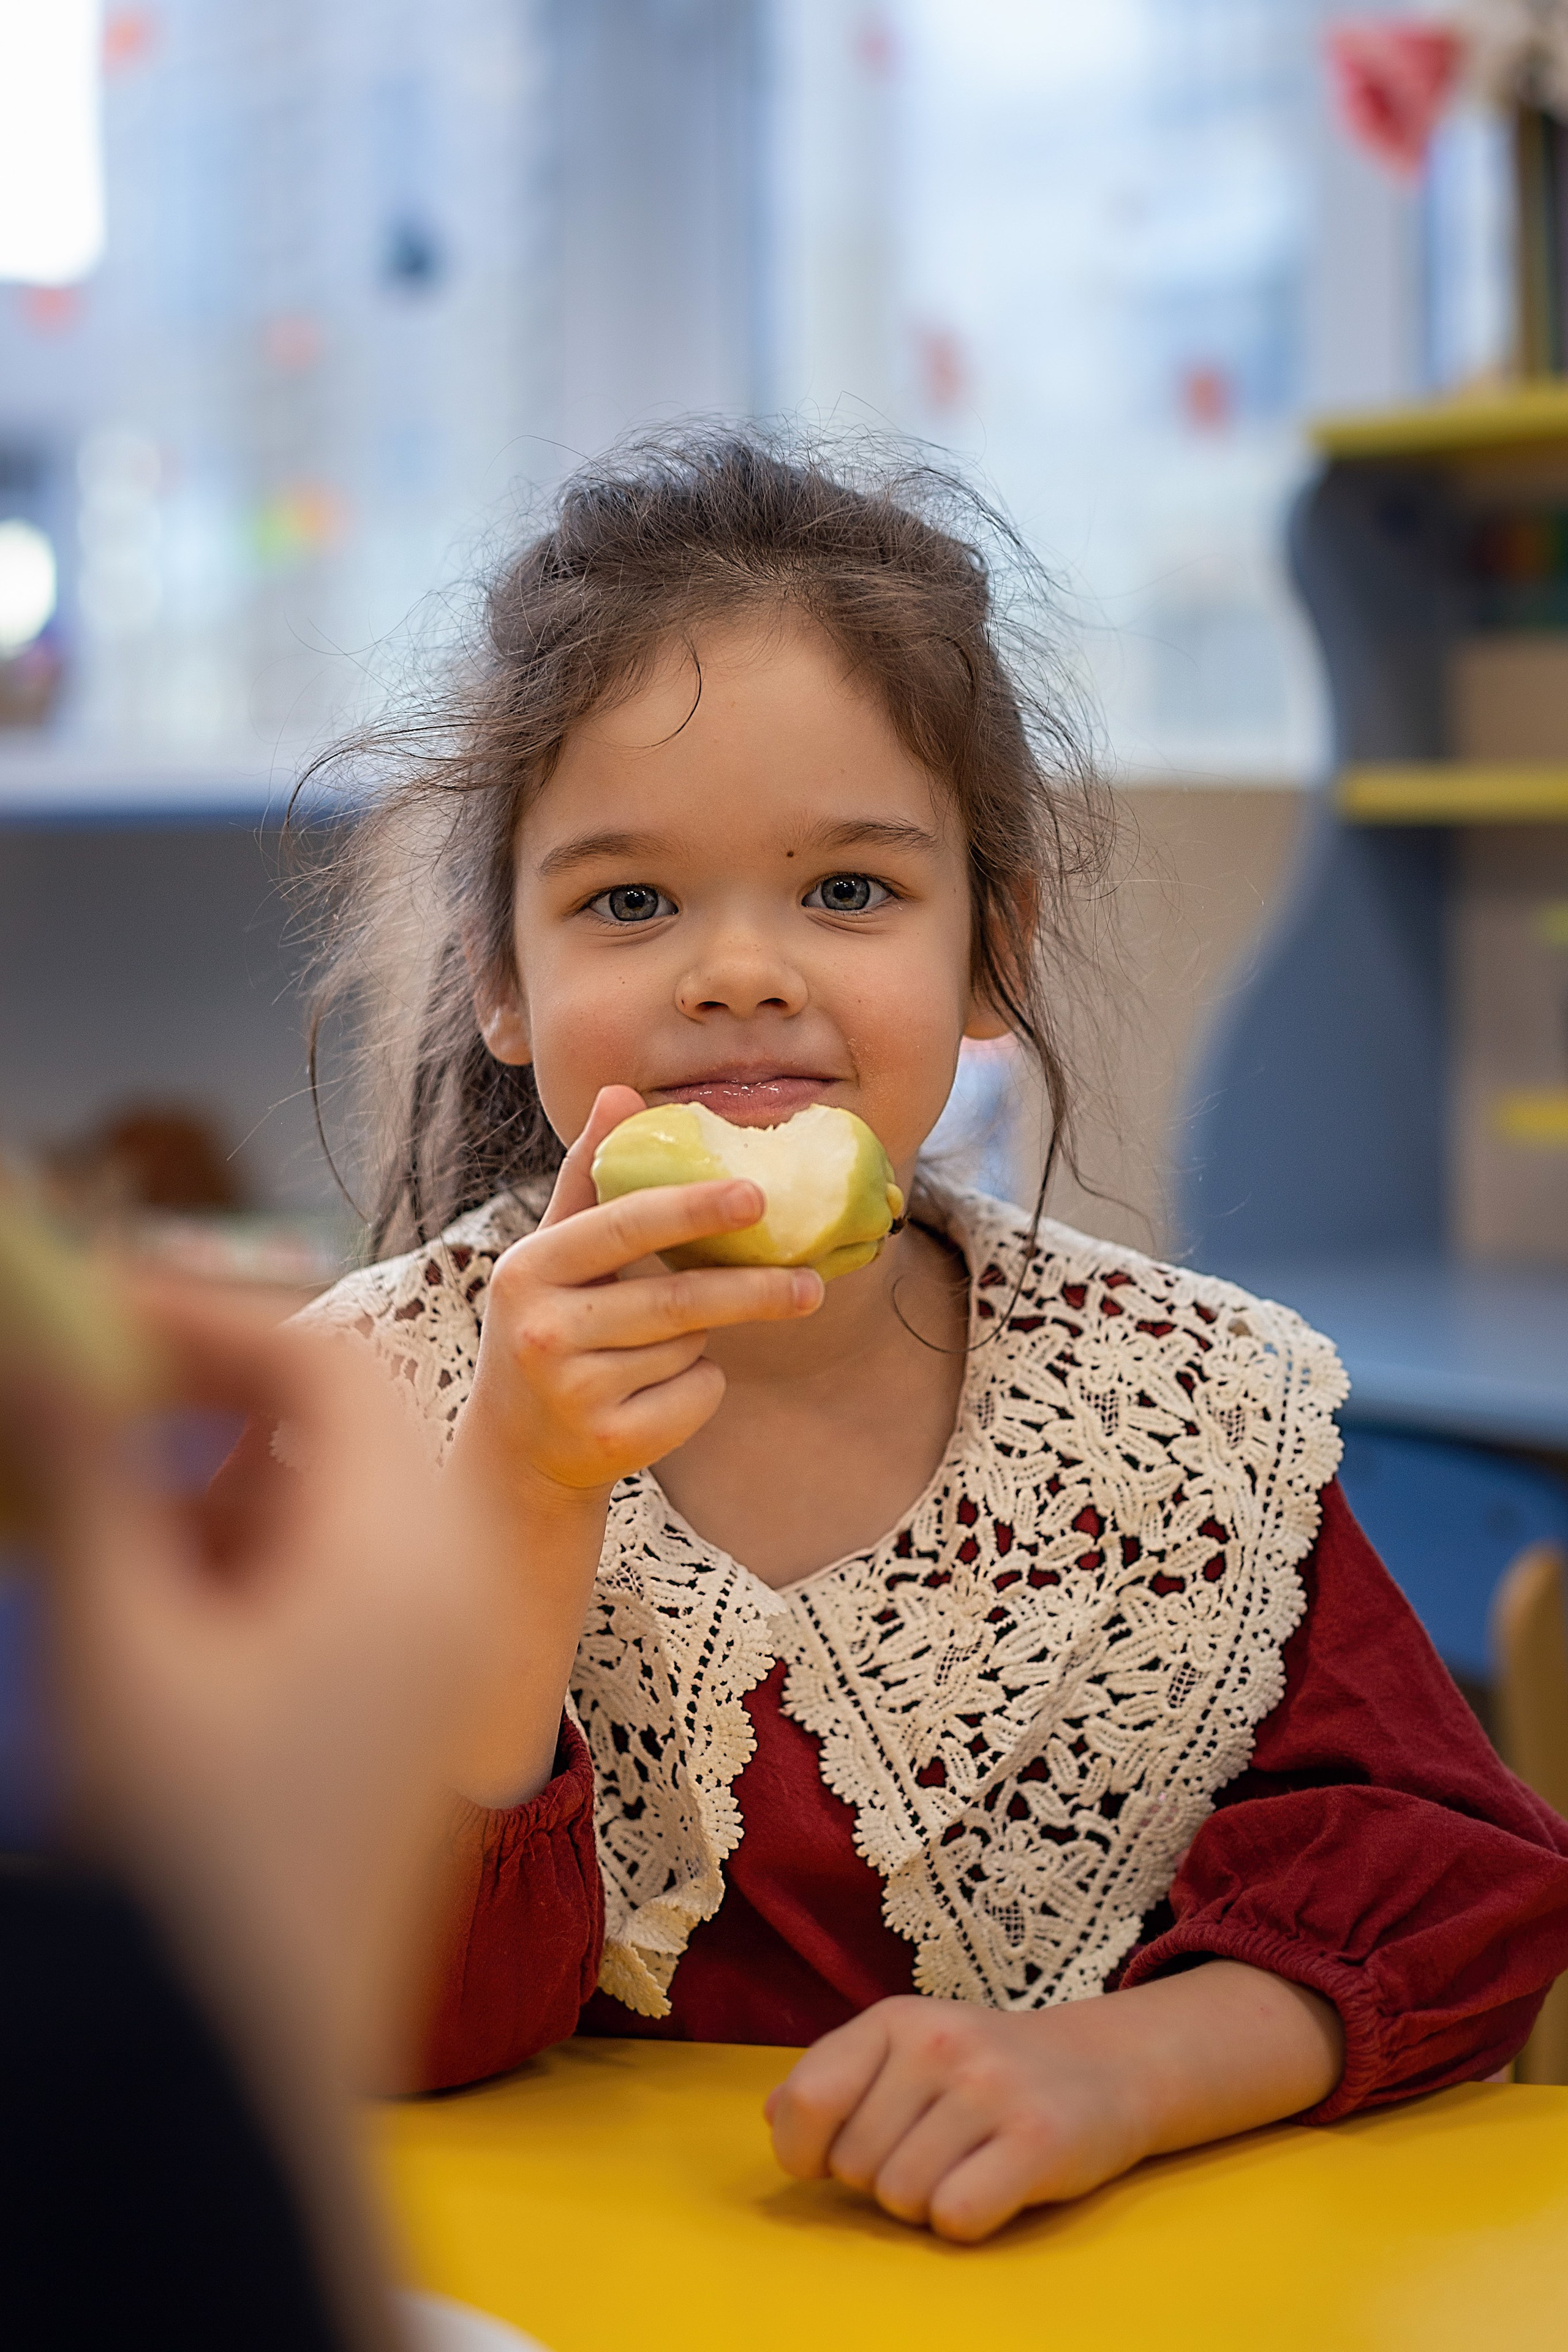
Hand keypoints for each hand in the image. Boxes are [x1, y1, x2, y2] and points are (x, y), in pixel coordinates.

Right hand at [32, 1278, 492, 2094]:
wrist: (250, 2068)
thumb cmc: (186, 1860)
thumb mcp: (118, 1646)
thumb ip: (87, 1471)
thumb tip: (44, 1332)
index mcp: (408, 1553)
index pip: (320, 1360)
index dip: (197, 1315)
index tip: (84, 1314)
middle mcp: (447, 1585)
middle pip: (334, 1420)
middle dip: (202, 1399)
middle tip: (79, 1411)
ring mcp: (432, 1649)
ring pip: (326, 1500)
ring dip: (211, 1481)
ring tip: (98, 1529)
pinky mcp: (399, 1705)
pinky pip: (332, 1577)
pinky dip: (240, 1558)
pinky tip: (152, 1607)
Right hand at [461, 1084, 822, 1505]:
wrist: (518, 1447)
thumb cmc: (550, 1325)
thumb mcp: (554, 1253)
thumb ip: (590, 1176)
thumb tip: (620, 1093)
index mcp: (528, 1268)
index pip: (623, 1226)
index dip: (693, 1208)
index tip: (757, 1194)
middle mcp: (542, 1330)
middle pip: (677, 1300)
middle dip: (753, 1289)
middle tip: (811, 1281)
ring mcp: (573, 1392)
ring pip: (690, 1348)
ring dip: (702, 1341)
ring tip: (664, 1345)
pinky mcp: (610, 1442)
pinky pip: (696, 1395)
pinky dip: (699, 1389)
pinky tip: (656, 1393)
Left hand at [767, 1970, 1344, 2241]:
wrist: (1106, 2065)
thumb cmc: (987, 2069)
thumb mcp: (908, 2049)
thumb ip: (838, 2078)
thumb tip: (773, 2119)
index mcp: (895, 2018)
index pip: (806, 2100)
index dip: (806, 2150)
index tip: (833, 2157)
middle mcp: (938, 2043)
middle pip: (856, 2165)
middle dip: (882, 2178)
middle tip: (933, 2149)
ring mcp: (989, 2088)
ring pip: (903, 2198)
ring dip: (927, 2202)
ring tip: (966, 2163)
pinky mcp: (1037, 2140)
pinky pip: (956, 2218)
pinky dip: (967, 2220)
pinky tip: (995, 2185)